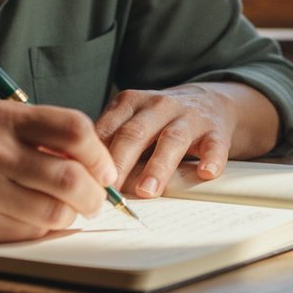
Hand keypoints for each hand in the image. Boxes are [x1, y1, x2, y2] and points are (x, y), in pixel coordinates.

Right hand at [0, 101, 116, 242]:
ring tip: (69, 212)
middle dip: (95, 195)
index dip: (99, 154)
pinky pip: (25, 231)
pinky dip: (42, 229)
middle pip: (70, 177)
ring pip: (52, 211)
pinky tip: (37, 221)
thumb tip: (91, 161)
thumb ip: (35, 134)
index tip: (105, 169)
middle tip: (96, 200)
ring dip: (71, 217)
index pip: (73, 129)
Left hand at [95, 82, 278, 197]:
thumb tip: (76, 175)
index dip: (95, 154)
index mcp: (131, 102)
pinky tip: (205, 172)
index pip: (109, 128)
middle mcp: (159, 106)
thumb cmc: (159, 120)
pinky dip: (211, 158)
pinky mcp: (215, 131)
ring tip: (147, 190)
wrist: (208, 102)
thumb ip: (107, 142)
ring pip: (172, 140)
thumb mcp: (130, 120)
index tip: (85, 179)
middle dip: (121, 161)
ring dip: (158, 166)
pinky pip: (214, 145)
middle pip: (136, 133)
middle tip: (109, 189)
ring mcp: (189, 117)